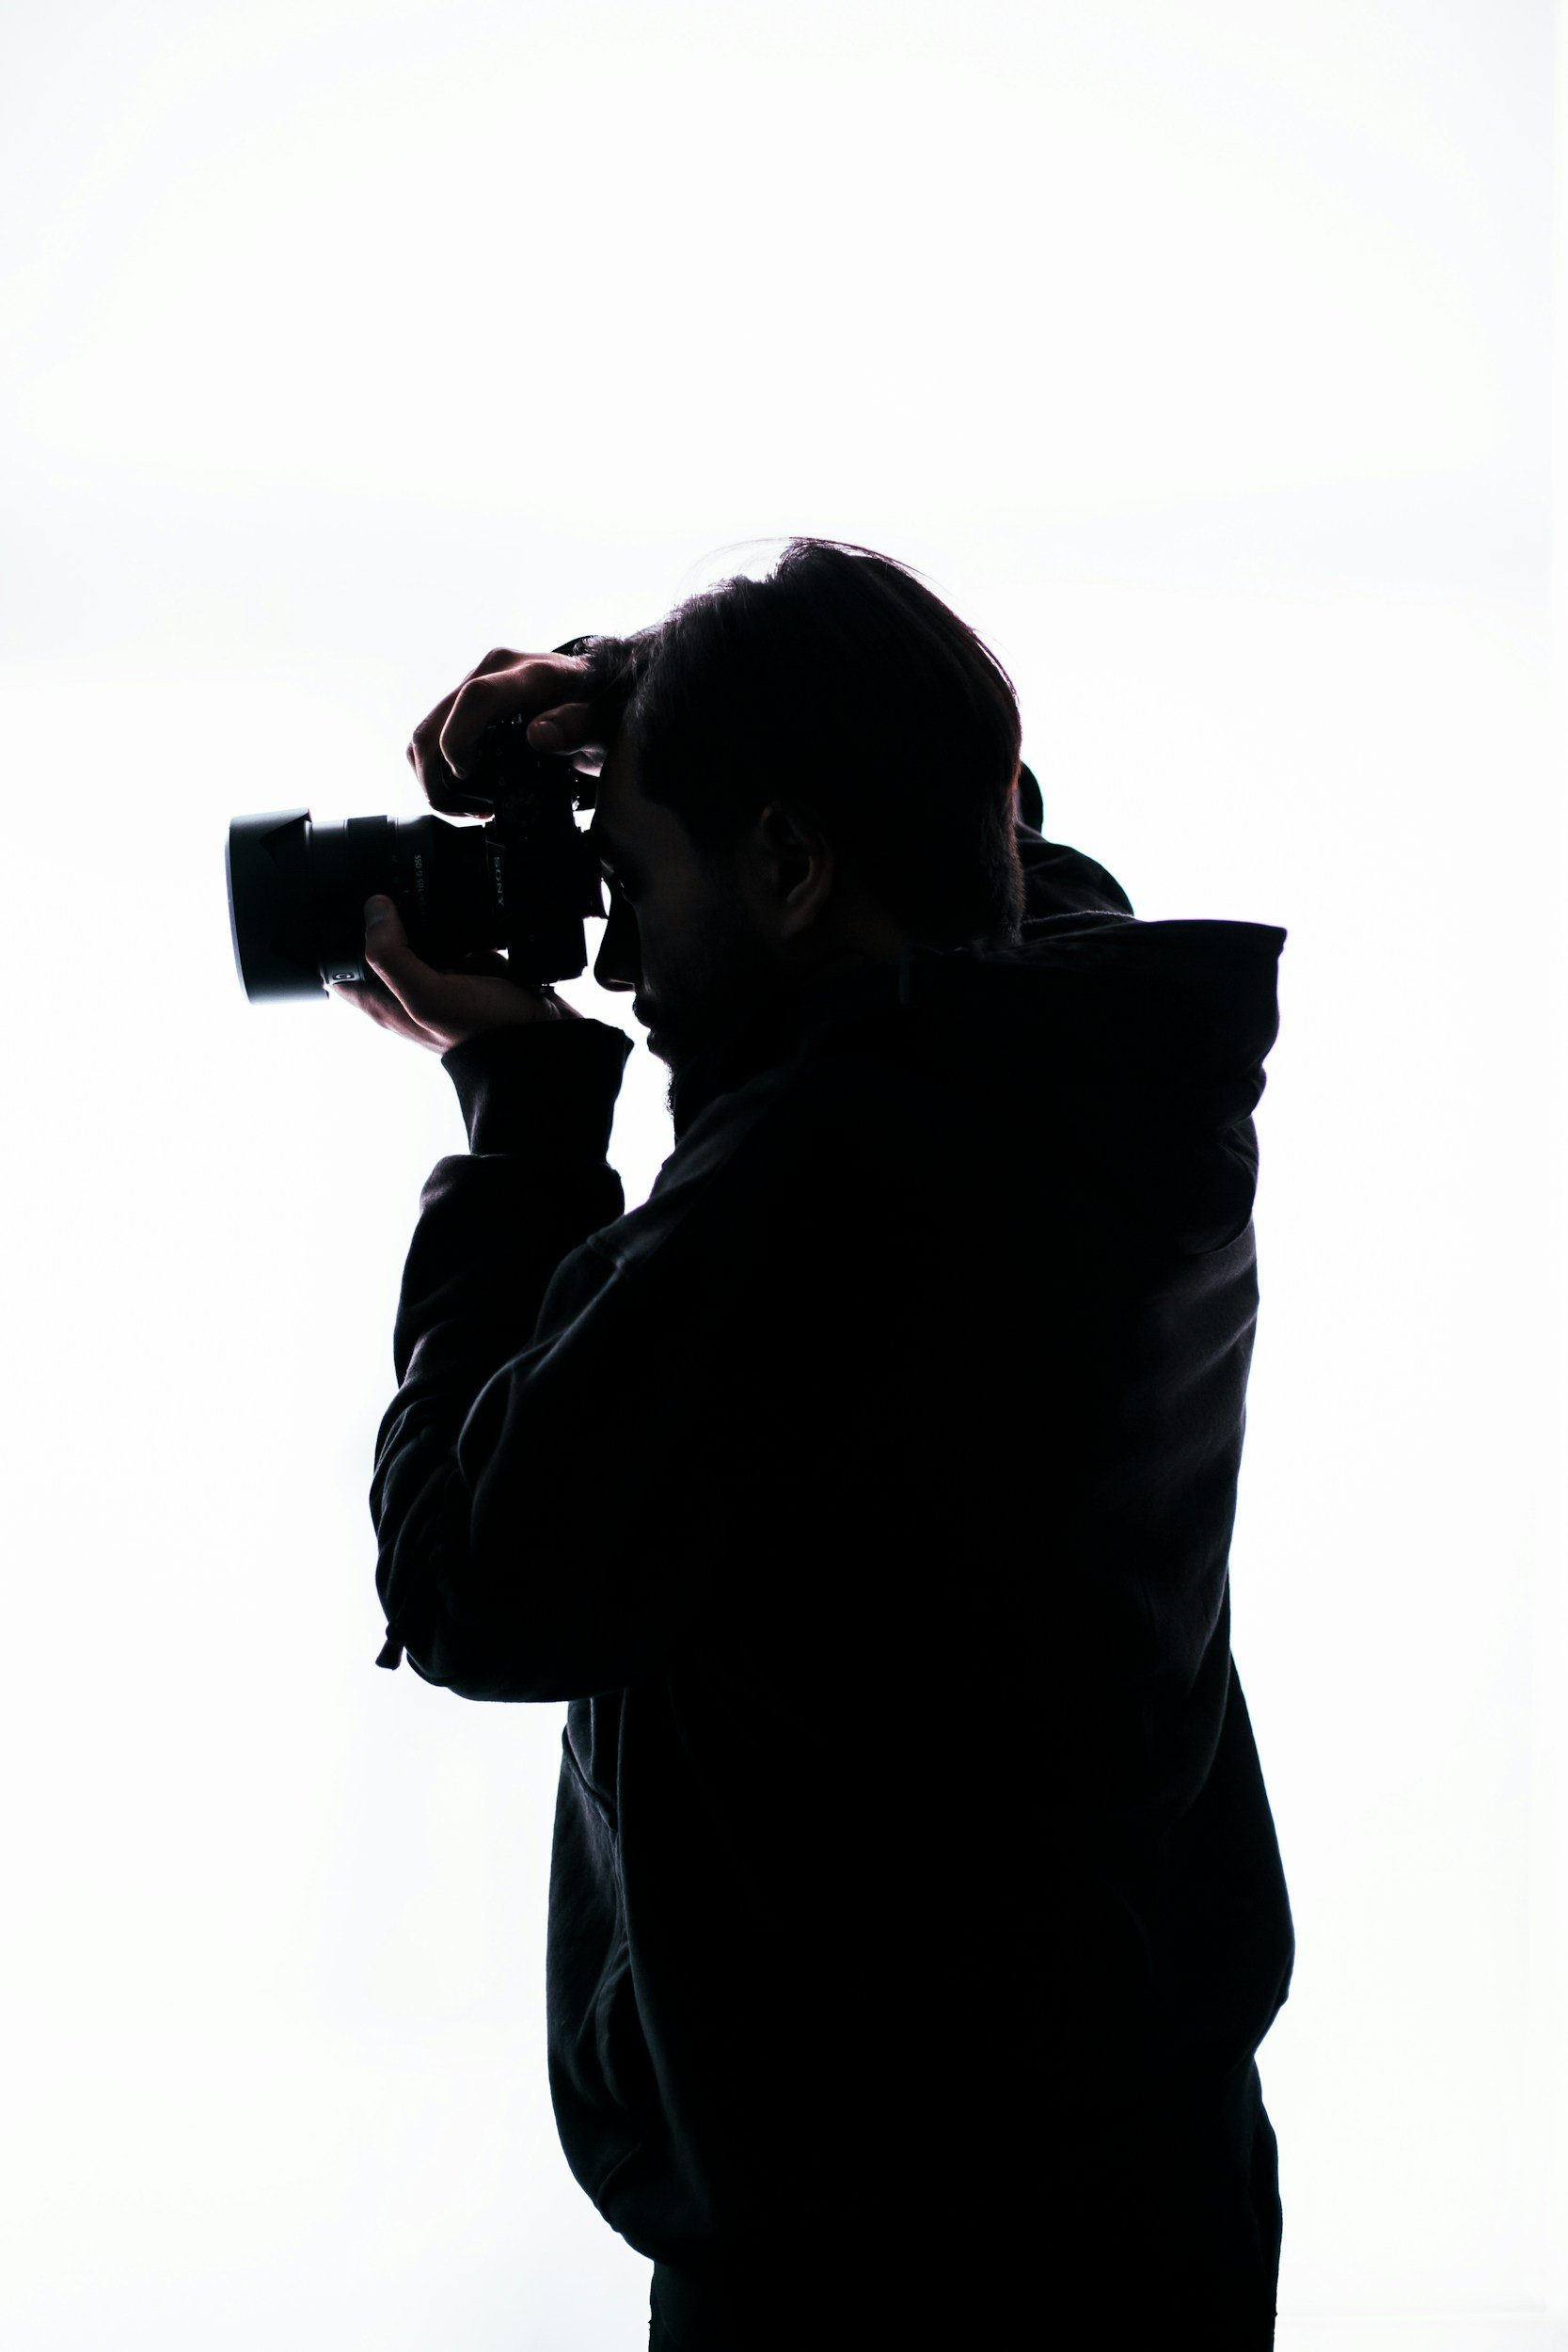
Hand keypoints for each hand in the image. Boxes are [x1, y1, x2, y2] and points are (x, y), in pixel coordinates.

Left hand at [329, 896, 581, 1054]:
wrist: (542, 1042)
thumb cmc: (484, 1031)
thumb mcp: (429, 994)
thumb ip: (392, 955)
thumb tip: (374, 908)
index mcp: (384, 1003)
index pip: (339, 967)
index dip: (337, 937)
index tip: (354, 912)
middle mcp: (406, 991)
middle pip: (378, 943)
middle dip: (386, 919)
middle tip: (399, 900)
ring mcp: (439, 979)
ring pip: (419, 934)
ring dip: (427, 917)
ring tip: (435, 908)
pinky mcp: (469, 970)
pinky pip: (456, 936)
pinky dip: (461, 924)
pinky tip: (468, 921)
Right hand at [409, 646, 619, 816]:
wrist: (599, 687)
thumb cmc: (601, 706)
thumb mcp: (603, 723)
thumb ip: (577, 727)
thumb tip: (538, 736)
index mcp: (528, 673)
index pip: (476, 700)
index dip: (459, 743)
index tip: (468, 778)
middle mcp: (492, 671)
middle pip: (435, 725)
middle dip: (439, 779)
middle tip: (474, 811)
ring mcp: (474, 683)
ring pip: (424, 734)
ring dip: (434, 778)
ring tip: (472, 807)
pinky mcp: (464, 700)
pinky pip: (432, 736)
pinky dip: (437, 769)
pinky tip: (466, 791)